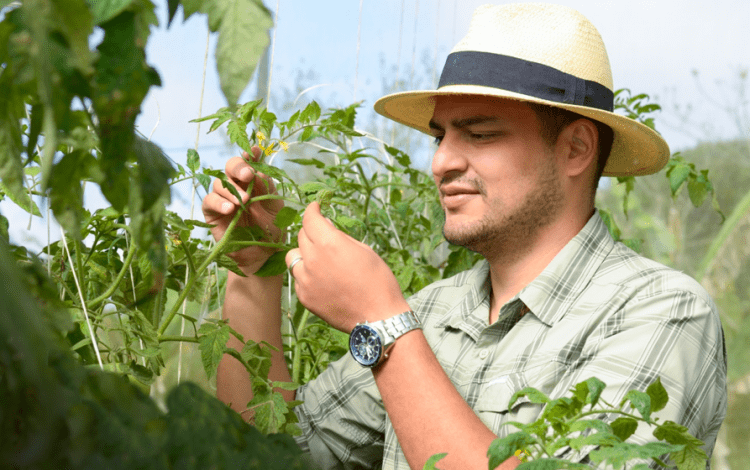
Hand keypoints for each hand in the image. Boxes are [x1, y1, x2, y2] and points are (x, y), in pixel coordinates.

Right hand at [202, 147, 283, 274]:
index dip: (250, 155)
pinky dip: (218, 202)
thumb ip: (267, 188)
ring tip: (243, 201)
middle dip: (238, 167)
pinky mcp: (212, 213)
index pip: (249, 163)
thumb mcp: (275, 207)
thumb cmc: (271, 231)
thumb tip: (258, 170)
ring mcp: (224, 199)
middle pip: (230, 167)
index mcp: (254, 182)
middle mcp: (237, 187)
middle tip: (247, 174)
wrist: (263, 256)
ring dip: (231, 189)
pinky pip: (209, 201)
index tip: (254, 151)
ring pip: (219, 183)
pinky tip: (230, 209)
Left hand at [285, 202, 409, 331]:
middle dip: (312, 231)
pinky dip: (305, 274)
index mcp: (330, 244)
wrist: (378, 317)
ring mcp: (306, 280)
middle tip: (324, 237)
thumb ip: (341, 237)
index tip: (315, 208)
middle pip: (301, 236)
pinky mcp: (304, 297)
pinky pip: (298, 278)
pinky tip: (321, 279)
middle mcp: (313, 260)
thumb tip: (327, 227)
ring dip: (304, 253)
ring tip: (319, 259)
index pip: (309, 219)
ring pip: (293, 256)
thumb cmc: (378, 281)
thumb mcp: (364, 250)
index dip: (312, 210)